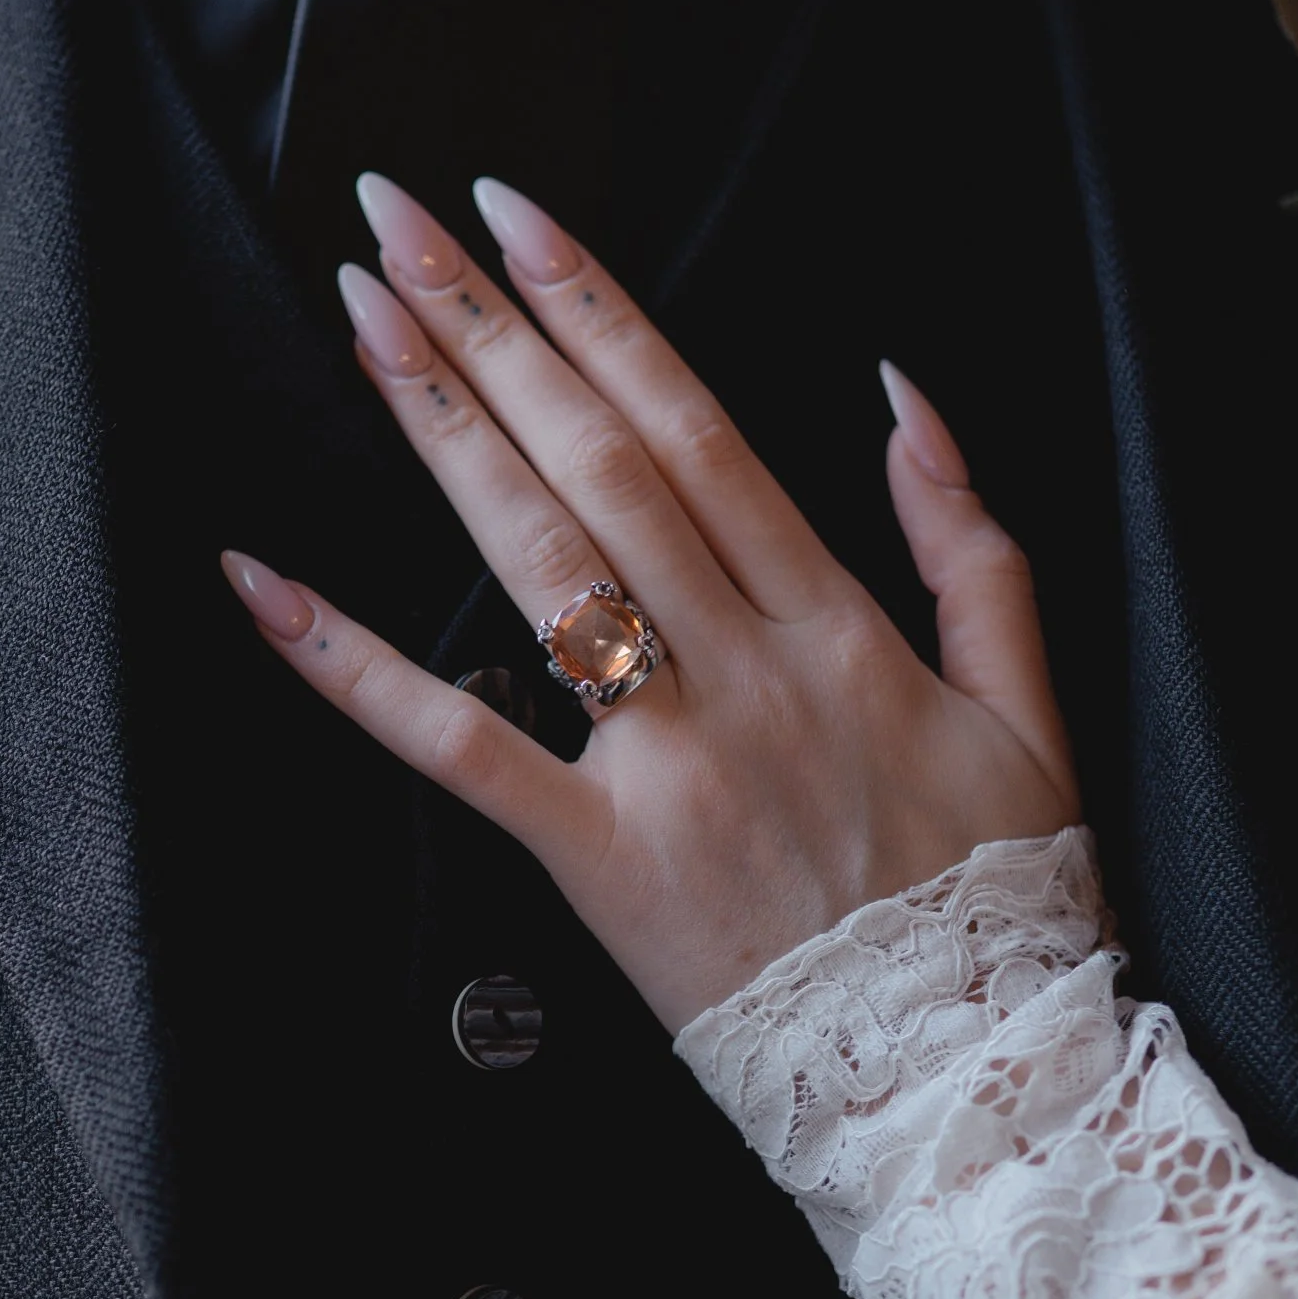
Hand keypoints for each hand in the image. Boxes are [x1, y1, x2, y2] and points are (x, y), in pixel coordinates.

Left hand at [222, 175, 1080, 1031]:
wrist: (967, 1077)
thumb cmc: (988, 896)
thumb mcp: (1029, 705)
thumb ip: (970, 541)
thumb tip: (905, 396)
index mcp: (837, 623)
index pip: (696, 426)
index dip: (599, 311)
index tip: (521, 220)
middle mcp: (742, 671)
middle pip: (597, 462)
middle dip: (491, 328)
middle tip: (400, 226)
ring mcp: (664, 761)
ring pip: (537, 562)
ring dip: (439, 431)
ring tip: (363, 327)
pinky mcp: (594, 854)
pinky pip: (456, 746)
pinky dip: (352, 666)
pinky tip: (268, 586)